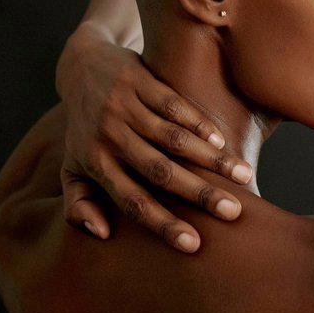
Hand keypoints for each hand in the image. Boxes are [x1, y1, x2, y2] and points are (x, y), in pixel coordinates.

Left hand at [59, 27, 252, 252]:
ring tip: (242, 174)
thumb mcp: (71, 169)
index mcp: (96, 165)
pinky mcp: (138, 80)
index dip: (162, 224)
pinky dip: (199, 122)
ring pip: (173, 138)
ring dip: (210, 158)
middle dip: (198, 194)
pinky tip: (222, 140)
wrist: (80, 67)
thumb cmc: (84, 129)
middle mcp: (110, 137)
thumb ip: (79, 206)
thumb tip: (102, 235)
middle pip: (159, 172)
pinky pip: (173, 104)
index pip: (132, 201)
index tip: (194, 245)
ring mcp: (124, 107)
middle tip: (232, 212)